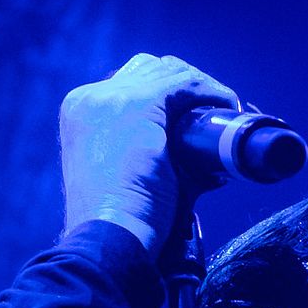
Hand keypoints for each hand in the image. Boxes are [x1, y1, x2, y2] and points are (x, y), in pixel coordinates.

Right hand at [59, 53, 239, 250]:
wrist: (109, 238)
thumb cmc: (120, 224)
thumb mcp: (122, 180)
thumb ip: (148, 161)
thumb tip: (203, 164)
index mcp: (81, 114)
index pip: (129, 84)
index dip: (167, 94)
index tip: (192, 115)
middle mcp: (90, 98)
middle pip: (148, 69)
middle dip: (184, 86)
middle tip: (212, 112)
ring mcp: (112, 98)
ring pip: (168, 71)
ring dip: (200, 87)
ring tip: (223, 112)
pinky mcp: (140, 106)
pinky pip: (186, 84)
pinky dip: (211, 92)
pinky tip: (227, 108)